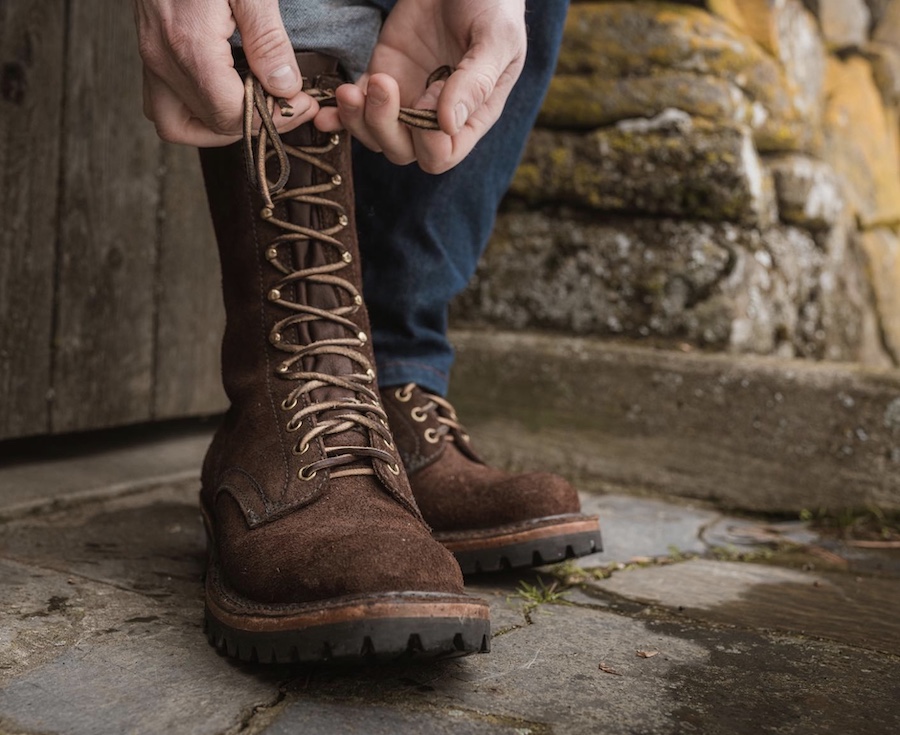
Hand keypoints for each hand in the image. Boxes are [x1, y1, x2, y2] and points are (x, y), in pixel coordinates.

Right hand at [133, 0, 316, 145]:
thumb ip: (268, 39)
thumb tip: (284, 87)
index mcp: (190, 46)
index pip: (232, 114)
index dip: (273, 117)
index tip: (301, 102)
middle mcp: (163, 59)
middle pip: (212, 124)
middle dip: (255, 123)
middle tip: (287, 105)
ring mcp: (151, 58)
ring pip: (177, 125)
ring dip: (218, 128)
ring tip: (254, 109)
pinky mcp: (149, 51)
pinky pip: (163, 103)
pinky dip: (193, 112)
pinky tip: (225, 96)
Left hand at [314, 0, 526, 172]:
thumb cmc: (492, 7)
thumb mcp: (496, 40)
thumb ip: (476, 82)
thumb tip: (449, 124)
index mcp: (470, 116)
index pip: (443, 153)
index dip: (428, 142)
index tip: (426, 102)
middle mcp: (435, 117)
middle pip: (403, 151)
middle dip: (386, 127)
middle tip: (382, 85)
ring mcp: (405, 99)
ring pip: (374, 136)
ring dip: (358, 121)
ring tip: (350, 92)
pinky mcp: (380, 78)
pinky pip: (355, 110)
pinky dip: (338, 115)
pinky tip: (326, 111)